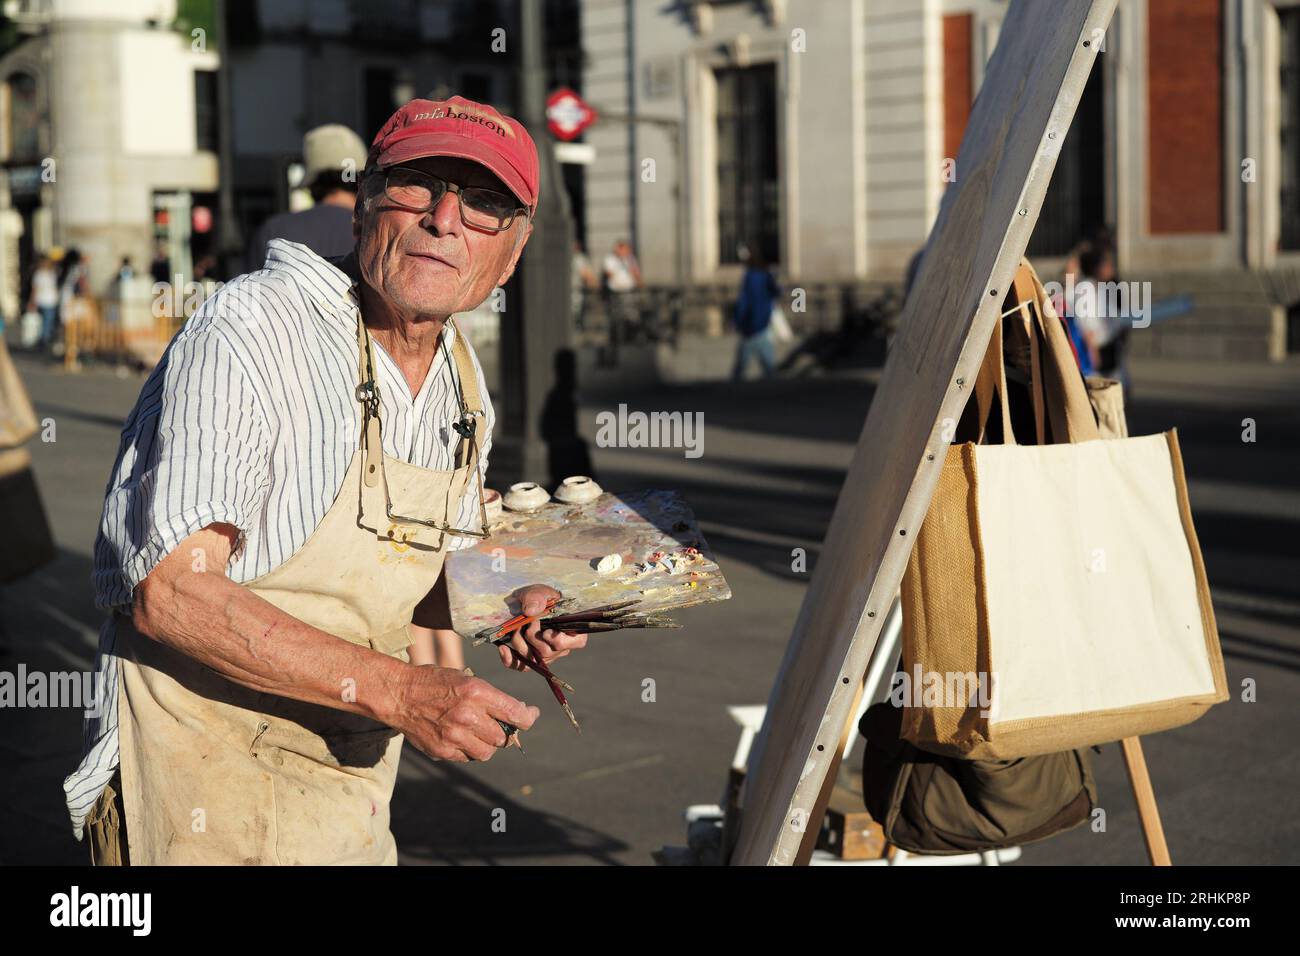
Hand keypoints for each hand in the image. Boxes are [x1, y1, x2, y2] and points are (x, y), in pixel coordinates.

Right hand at [391, 664, 537, 761]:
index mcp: (476, 692)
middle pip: (503, 737)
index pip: (515, 713)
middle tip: (496, 724)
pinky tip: (459, 737)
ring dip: (486, 744)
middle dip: (504, 731)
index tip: (530, 715)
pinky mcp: (442, 751)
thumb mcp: (465, 678)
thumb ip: (490, 697)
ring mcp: (454, 736)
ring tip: (476, 732)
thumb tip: (516, 714)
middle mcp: (468, 716)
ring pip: (486, 752)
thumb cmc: (434, 682)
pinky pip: (466, 758)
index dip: (528, 717)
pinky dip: (467, 750)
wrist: (399, 695)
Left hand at [498, 584, 587, 671]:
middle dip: (533, 637)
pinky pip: (521, 666)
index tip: (546, 632)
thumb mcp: (539, 592)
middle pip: (548, 652)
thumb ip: (537, 597)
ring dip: (520, 644)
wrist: (522, 602)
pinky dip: (510, 659)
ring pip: (534, 659)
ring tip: (515, 629)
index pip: (577, 642)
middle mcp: (560, 646)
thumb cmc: (537, 597)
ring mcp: (545, 655)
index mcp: (571, 629)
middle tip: (527, 623)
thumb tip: (531, 611)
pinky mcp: (530, 658)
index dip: (561, 641)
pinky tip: (503, 648)